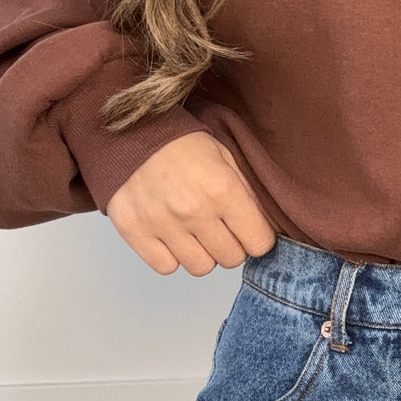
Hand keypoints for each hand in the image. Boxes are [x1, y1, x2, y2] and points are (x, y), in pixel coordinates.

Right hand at [104, 131, 276, 275]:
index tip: (249, 230)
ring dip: (202, 253)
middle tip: (219, 227)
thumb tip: (268, 229)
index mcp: (222, 188)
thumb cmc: (182, 145)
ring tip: (194, 230)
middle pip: (231, 259)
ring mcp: (162, 223)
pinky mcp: (135, 231)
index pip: (259, 243)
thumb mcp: (226, 158)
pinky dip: (171, 256)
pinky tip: (172, 235)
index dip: (257, 237)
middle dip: (231, 245)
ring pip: (200, 268)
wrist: (131, 133)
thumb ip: (248, 195)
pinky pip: (166, 267)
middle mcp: (193, 210)